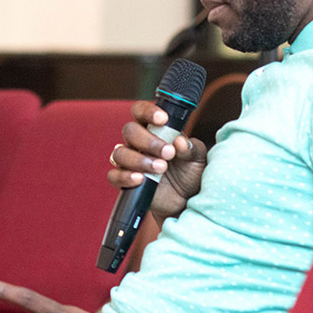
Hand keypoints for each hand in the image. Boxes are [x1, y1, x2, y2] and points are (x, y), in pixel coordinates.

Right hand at [107, 101, 206, 219]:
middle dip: (148, 141)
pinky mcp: (125, 181)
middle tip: (169, 153)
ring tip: (161, 168)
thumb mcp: (198, 159)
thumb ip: (191, 148)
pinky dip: (125, 176)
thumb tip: (179, 141)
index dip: (148, 112)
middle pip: (129, 131)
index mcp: (154, 129)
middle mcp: (138, 143)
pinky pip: (114, 176)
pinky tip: (141, 179)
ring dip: (140, 159)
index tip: (163, 119)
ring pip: (120, 153)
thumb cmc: (191, 174)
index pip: (141, 112)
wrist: (188, 201)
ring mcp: (130, 162)